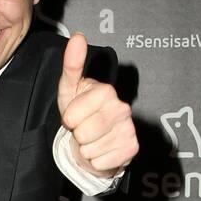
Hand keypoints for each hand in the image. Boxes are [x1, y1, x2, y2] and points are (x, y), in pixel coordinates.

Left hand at [56, 33, 137, 178]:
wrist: (95, 138)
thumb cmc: (80, 111)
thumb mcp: (69, 89)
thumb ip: (72, 65)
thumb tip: (77, 37)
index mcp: (105, 91)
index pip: (72, 116)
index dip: (68, 120)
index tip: (73, 116)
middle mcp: (121, 108)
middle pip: (83, 134)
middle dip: (78, 136)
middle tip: (84, 129)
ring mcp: (129, 128)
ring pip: (91, 151)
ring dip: (87, 149)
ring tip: (93, 139)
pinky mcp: (132, 148)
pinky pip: (101, 164)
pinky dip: (97, 162)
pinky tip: (103, 150)